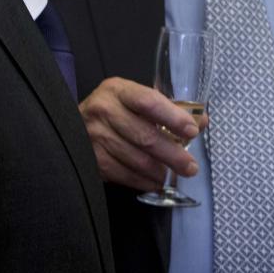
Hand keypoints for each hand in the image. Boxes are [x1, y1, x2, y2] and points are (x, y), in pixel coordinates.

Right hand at [81, 76, 204, 189]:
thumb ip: (169, 109)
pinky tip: (155, 182)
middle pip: (144, 136)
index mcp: (118, 90)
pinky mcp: (90, 159)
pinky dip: (143, 181)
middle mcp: (103, 110)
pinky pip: (123, 174)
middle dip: (172, 154)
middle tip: (191, 167)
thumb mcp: (136, 101)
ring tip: (175, 176)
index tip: (192, 131)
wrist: (72, 126)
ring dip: (159, 171)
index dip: (173, 117)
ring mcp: (94, 136)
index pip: (149, 102)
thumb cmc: (114, 111)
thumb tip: (202, 121)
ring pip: (135, 159)